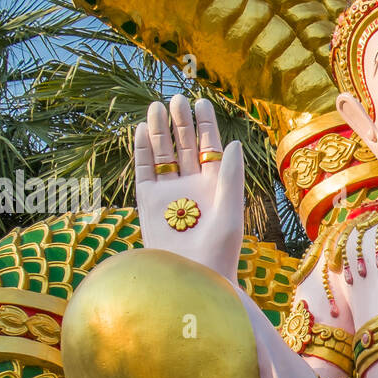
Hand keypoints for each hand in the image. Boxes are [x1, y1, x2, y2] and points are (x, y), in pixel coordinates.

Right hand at [134, 93, 243, 281]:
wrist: (192, 279)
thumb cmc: (218, 253)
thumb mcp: (230, 212)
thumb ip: (231, 177)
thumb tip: (234, 143)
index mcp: (216, 185)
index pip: (210, 148)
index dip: (206, 125)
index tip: (201, 102)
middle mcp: (192, 186)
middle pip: (185, 145)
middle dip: (181, 122)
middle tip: (177, 98)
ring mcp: (169, 193)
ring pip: (163, 153)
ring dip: (161, 130)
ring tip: (157, 105)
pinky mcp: (148, 202)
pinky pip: (144, 170)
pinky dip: (144, 150)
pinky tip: (144, 129)